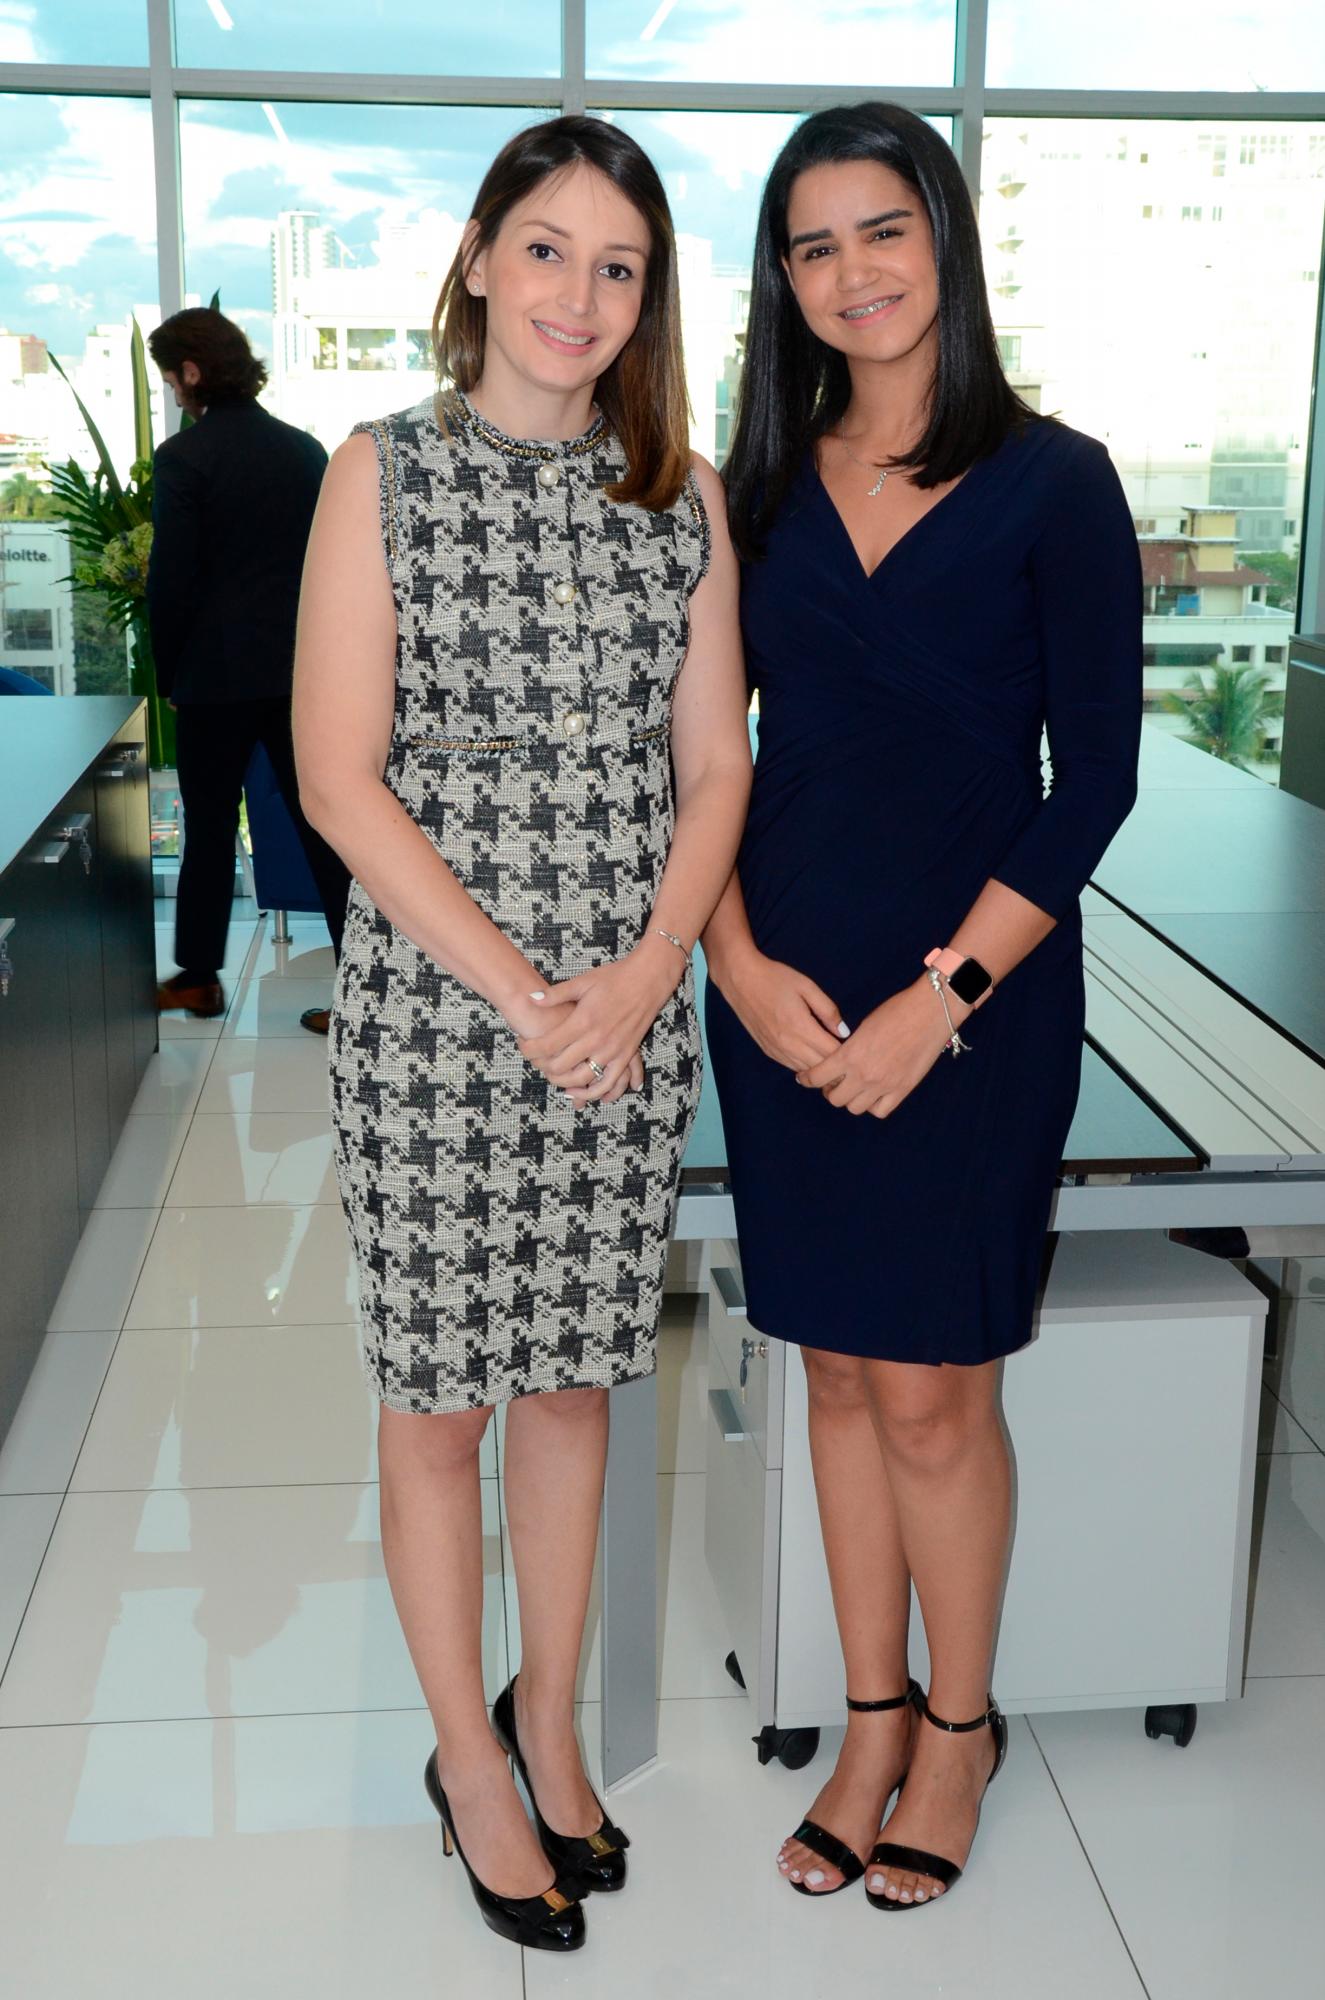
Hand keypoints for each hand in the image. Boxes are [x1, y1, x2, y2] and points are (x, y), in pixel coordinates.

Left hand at [501, 991, 640, 1106]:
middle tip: (537, 1061)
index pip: (547, 1045)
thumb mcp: (583, 982)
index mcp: (582, 1020)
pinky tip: (588, 1093)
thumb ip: (556, 994)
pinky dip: (599, 1092)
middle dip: (543, 1068)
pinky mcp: (627, 1055)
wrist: (648, 979)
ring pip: (584, 1080)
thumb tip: (531, 999)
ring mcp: (613, 1050)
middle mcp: (596, 1039)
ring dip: (566, 1085)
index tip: (522, 1045)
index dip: (529, 1049)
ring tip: (557, 1078)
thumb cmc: (614, 978)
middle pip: (561, 1067)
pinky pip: (611, 1082)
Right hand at [719, 949, 846, 1072]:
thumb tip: (843, 1032)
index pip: (832, 1053)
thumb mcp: (807, 987)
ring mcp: (776, 1050)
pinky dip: (806, 1066)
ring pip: (806, 1071)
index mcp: (801, 1027)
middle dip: (837, 1065)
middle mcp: (788, 1044)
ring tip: (834, 1061)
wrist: (740, 979)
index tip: (856, 1048)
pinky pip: (792, 1067)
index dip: (847, 1054)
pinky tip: (813, 1058)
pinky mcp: (768, 1051)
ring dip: (821, 1068)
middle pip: (821, 1067)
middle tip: (849, 1057)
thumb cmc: (776, 978)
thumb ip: (828, 1010)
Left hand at [795, 974, 969, 1116]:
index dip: (807, 1079)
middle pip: (834, 1099)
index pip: (817, 1077)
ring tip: (854, 1089)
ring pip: (855, 1108)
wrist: (929, 1013)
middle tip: (834, 1082)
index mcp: (849, 1055)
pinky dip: (873, 1106)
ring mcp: (884, 1085)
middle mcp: (864, 1074)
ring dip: (851, 1099)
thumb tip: (839, 1063)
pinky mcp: (902, 1090)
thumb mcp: (863, 1027)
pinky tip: (874, 1094)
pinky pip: (880, 1111)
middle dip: (830, 1091)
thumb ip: (849, 1050)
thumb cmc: (896, 1012)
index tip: (805, 1078)